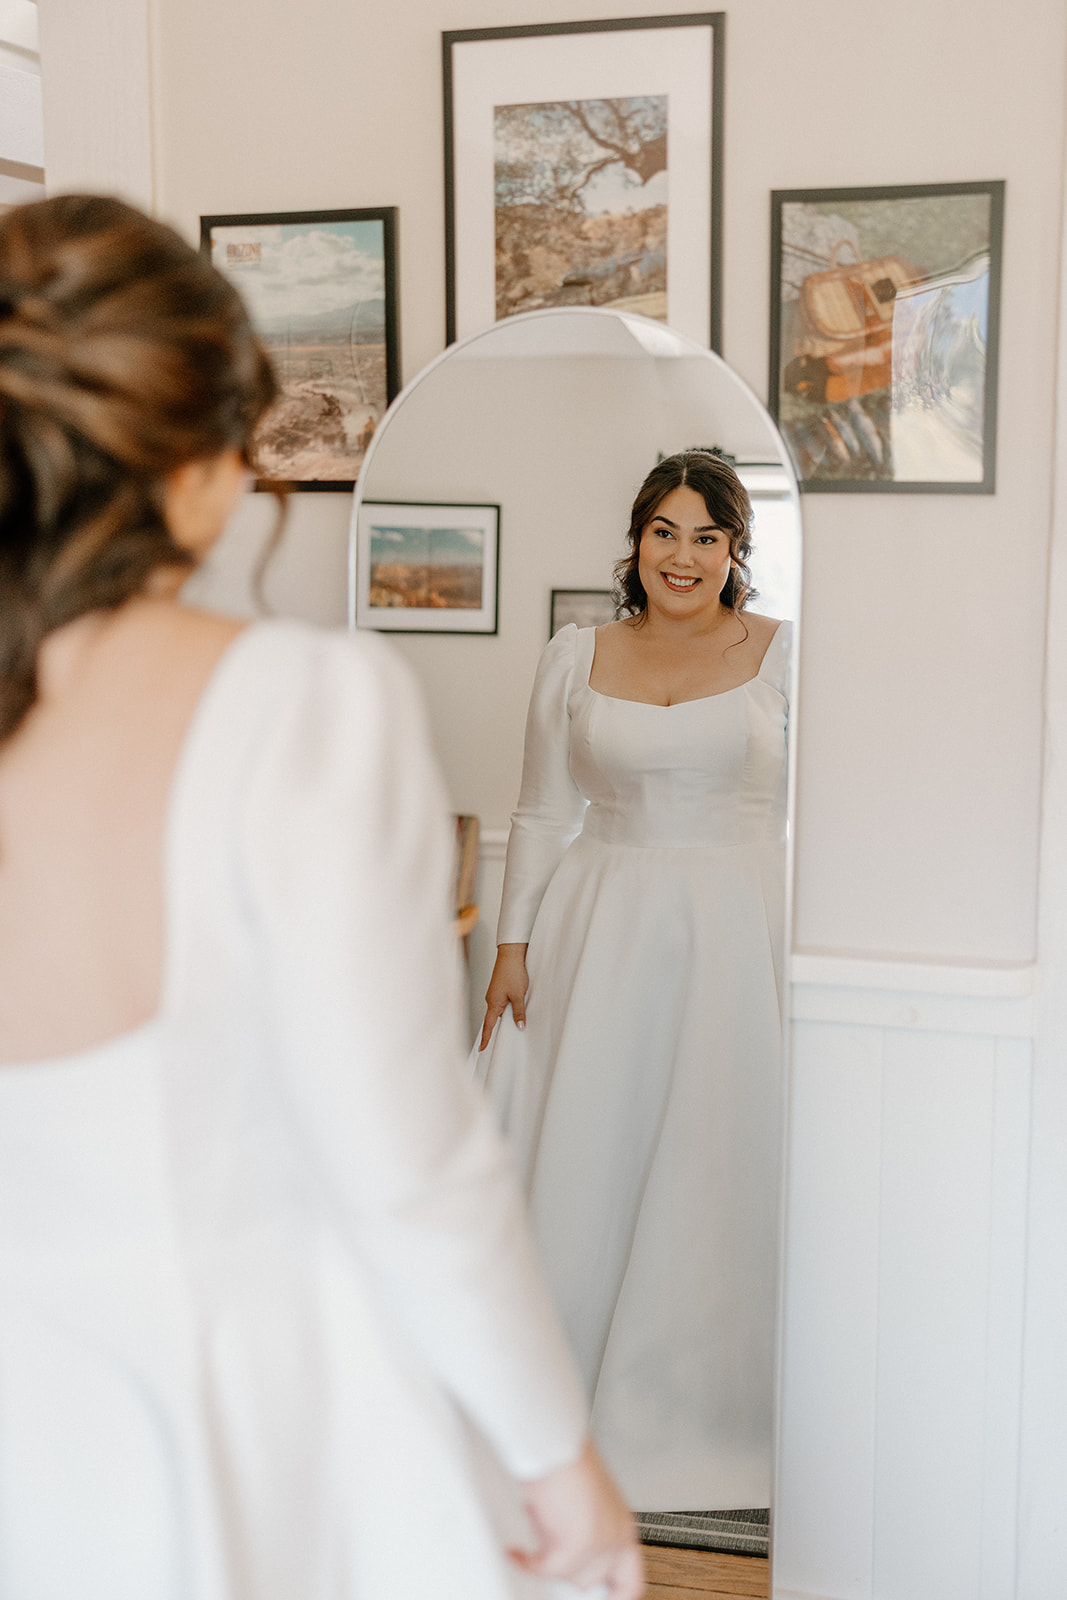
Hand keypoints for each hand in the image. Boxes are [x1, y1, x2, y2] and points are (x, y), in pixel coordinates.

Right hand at [479, 943, 528, 1050]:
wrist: (511, 954)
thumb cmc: (512, 972)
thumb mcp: (518, 995)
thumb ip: (519, 1012)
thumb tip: (520, 1026)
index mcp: (493, 1003)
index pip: (488, 1025)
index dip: (486, 1038)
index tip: (482, 1048)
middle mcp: (491, 999)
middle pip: (492, 1019)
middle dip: (494, 1031)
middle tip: (495, 1044)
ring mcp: (495, 994)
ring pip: (498, 1011)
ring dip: (503, 1019)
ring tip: (509, 1028)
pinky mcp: (499, 989)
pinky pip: (501, 1003)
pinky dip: (506, 1010)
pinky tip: (513, 1011)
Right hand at [510, 1438, 644, 1596]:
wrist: (554, 1441)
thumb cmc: (563, 1459)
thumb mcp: (581, 1502)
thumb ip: (582, 1530)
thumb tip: (561, 1555)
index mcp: (622, 1525)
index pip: (631, 1582)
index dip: (613, 1596)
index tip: (597, 1597)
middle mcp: (617, 1535)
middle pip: (593, 1582)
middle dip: (566, 1572)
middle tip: (546, 1558)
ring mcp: (602, 1541)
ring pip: (570, 1577)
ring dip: (546, 1561)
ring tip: (532, 1536)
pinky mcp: (580, 1544)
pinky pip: (548, 1569)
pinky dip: (527, 1562)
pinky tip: (518, 1550)